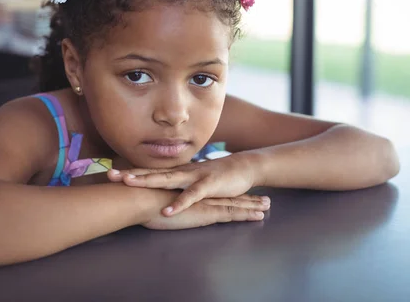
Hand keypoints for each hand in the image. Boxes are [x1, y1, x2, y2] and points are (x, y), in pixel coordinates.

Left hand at [108, 154, 268, 215]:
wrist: (243, 168)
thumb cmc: (216, 177)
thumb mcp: (191, 182)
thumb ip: (176, 185)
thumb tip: (158, 191)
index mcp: (178, 173)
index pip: (150, 172)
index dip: (131, 173)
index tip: (109, 174)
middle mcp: (182, 172)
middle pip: (153, 173)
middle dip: (132, 174)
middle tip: (111, 175)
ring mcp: (194, 177)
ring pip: (168, 179)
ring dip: (148, 180)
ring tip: (130, 183)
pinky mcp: (208, 186)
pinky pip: (191, 196)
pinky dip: (179, 203)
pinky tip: (167, 211)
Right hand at [142, 193, 268, 229]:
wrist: (142, 198)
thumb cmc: (143, 201)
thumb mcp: (154, 201)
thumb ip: (160, 202)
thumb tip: (157, 207)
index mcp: (190, 194)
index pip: (211, 195)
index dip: (227, 195)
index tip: (240, 196)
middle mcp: (201, 196)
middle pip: (228, 197)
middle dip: (246, 198)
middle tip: (263, 200)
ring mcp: (206, 202)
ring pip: (234, 204)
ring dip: (252, 205)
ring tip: (268, 206)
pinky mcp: (207, 211)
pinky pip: (231, 213)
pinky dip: (246, 213)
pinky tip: (258, 216)